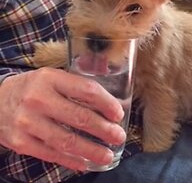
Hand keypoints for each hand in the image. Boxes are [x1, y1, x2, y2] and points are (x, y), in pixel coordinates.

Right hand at [0, 68, 125, 170]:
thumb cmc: (32, 89)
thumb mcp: (51, 78)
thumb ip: (77, 87)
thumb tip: (110, 105)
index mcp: (50, 79)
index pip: (87, 91)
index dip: (107, 104)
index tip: (118, 115)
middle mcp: (38, 99)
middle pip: (79, 117)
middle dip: (104, 130)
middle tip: (119, 136)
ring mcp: (28, 122)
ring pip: (67, 140)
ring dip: (92, 150)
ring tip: (108, 155)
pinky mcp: (21, 142)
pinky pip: (52, 154)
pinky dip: (71, 160)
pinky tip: (85, 163)